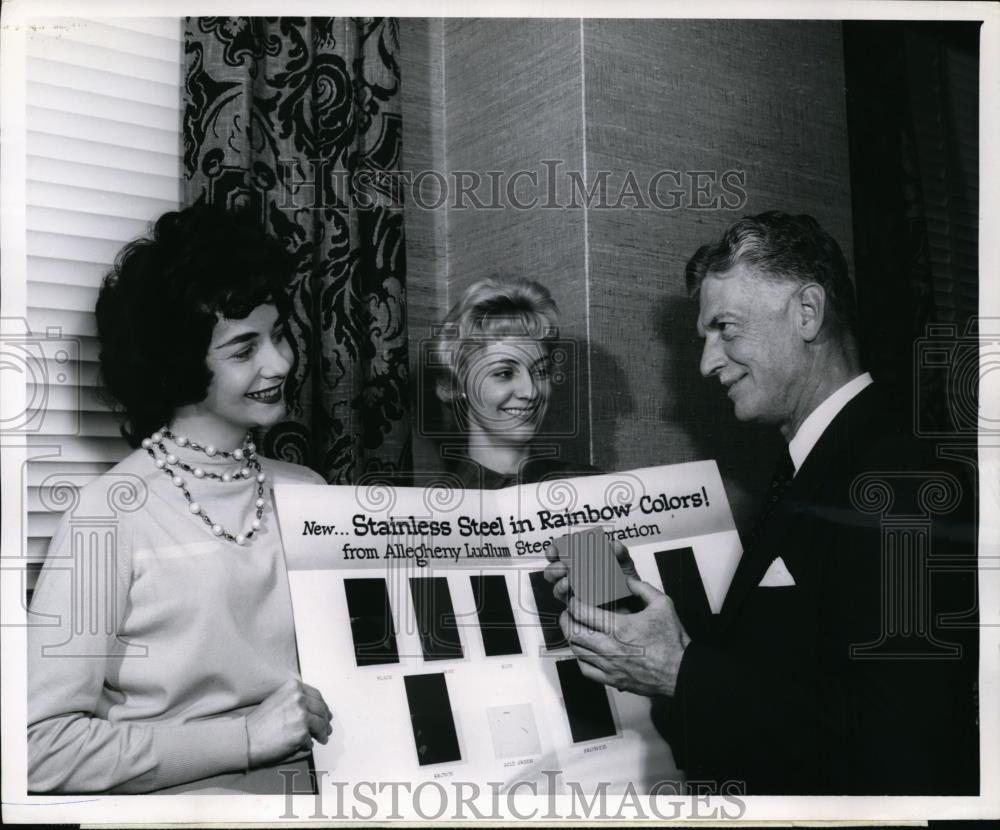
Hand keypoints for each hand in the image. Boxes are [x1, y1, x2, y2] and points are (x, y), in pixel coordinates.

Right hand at [245, 679, 332, 767]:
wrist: (246, 738)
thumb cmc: (259, 722)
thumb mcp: (278, 699)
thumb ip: (296, 699)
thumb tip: (314, 709)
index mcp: (294, 687)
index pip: (317, 696)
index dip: (323, 706)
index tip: (325, 713)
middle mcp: (299, 698)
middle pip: (321, 710)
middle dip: (326, 720)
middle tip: (327, 728)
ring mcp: (301, 715)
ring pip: (321, 725)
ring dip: (323, 733)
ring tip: (322, 738)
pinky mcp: (302, 733)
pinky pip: (311, 740)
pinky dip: (309, 744)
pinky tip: (305, 745)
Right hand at [544, 539, 637, 604]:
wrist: (635, 605)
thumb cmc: (627, 584)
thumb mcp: (625, 564)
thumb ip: (620, 553)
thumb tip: (613, 546)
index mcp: (581, 563)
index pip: (561, 556)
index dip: (553, 552)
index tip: (554, 551)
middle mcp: (575, 578)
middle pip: (554, 573)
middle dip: (554, 569)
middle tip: (562, 567)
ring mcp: (576, 595)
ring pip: (558, 590)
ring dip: (560, 585)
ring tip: (568, 582)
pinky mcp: (582, 610)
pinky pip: (570, 607)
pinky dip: (571, 601)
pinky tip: (576, 597)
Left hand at [561, 576, 690, 697]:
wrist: (681, 671)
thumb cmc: (673, 642)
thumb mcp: (662, 604)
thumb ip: (642, 588)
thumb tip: (628, 581)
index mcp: (619, 627)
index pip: (582, 613)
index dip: (572, 603)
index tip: (573, 600)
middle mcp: (610, 647)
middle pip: (573, 633)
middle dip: (566, 620)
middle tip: (567, 613)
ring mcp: (609, 666)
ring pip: (577, 652)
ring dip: (571, 639)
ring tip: (573, 630)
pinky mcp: (613, 680)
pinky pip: (586, 671)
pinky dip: (580, 659)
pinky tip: (583, 652)